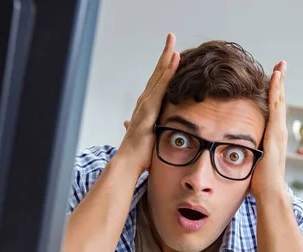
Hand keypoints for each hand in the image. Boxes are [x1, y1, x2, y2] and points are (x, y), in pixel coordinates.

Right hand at [116, 33, 179, 174]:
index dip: (164, 68)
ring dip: (166, 59)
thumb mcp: (147, 139)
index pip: (157, 84)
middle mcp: (144, 103)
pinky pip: (160, 87)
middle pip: (157, 75)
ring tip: (173, 43)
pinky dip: (167, 73)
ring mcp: (145, 105)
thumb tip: (129, 125)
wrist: (128, 163)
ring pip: (158, 77)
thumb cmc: (138, 154)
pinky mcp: (148, 110)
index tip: (172, 54)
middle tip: (171, 38)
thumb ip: (144, 130)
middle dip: (164, 55)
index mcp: (146, 109)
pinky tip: (174, 61)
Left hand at [251, 61, 287, 200]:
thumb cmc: (260, 184)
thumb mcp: (252, 165)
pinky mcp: (275, 132)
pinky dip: (276, 91)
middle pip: (279, 103)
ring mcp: (279, 131)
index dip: (273, 97)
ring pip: (279, 101)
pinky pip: (276, 107)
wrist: (270, 192)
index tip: (272, 83)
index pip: (273, 113)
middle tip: (280, 67)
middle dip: (279, 84)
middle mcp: (279, 132)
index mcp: (273, 139)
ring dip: (279, 83)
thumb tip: (231, 158)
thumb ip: (245, 158)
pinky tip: (275, 77)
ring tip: (279, 67)